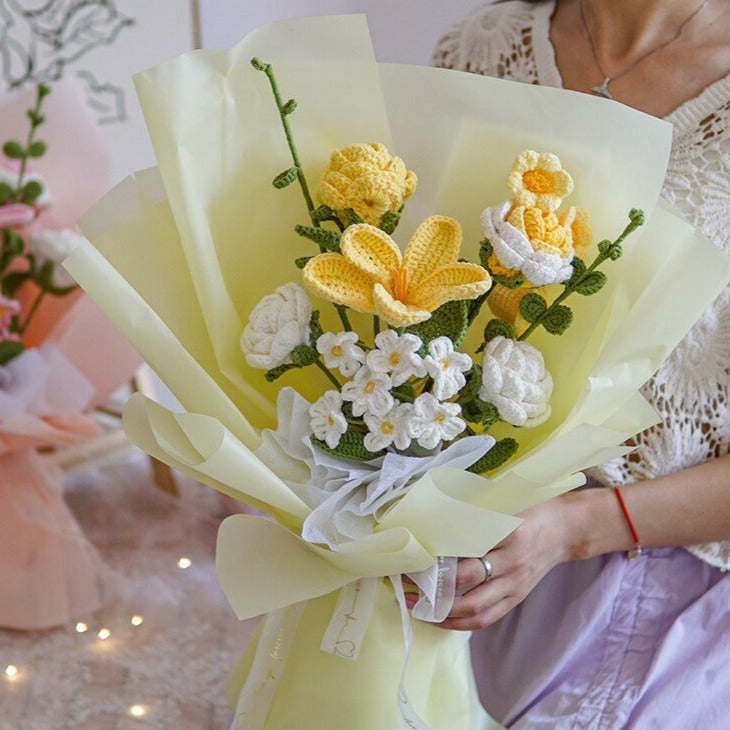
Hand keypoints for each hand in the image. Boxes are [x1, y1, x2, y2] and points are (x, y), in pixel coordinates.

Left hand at [422, 496, 578, 630]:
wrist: (566, 529)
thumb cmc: (531, 508)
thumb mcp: (505, 500)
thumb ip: (474, 509)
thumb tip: (433, 514)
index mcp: (509, 530)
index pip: (466, 544)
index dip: (438, 551)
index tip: (413, 551)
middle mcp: (513, 560)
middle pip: (467, 579)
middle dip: (433, 584)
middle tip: (406, 579)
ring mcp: (516, 583)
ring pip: (475, 607)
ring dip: (442, 611)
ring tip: (417, 605)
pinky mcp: (517, 597)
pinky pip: (486, 618)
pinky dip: (460, 623)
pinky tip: (440, 618)